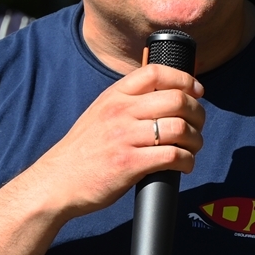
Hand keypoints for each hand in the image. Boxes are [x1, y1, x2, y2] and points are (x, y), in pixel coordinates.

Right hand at [25, 63, 204, 220]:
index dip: (184, 79)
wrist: (56, 182)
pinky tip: (184, 166)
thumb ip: (126, 103)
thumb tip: (163, 97)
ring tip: (192, 149)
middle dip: (197, 114)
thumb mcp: (99, 114)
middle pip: (176, 100)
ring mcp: (125, 138)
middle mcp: (120, 112)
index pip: (156, 73)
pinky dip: (187, 162)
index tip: (197, 92)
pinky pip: (173, 156)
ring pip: (180, 128)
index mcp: (114, 96)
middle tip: (198, 126)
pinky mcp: (130, 164)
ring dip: (195, 140)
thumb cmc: (82, 152)